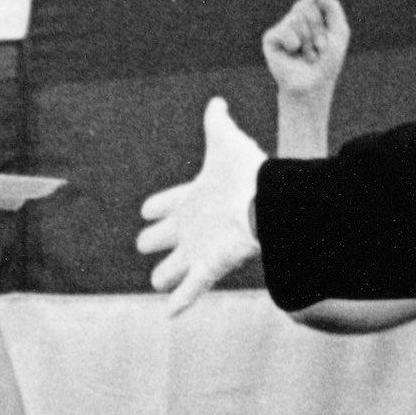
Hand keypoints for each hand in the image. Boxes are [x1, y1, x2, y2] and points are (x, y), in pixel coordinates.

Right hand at [137, 99, 267, 313]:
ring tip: (161, 281)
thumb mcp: (226, 143)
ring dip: (165, 276)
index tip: (148, 210)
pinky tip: (169, 314)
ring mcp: (197, 251)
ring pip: (169, 271)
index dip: (156, 207)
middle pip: (161, 239)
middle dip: (154, 241)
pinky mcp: (208, 269)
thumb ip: (218, 123)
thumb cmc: (246, 174)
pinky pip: (190, 291)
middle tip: (149, 241)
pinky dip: (179, 302)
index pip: (164, 205)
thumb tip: (217, 100)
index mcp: (191, 200)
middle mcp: (191, 228)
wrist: (267, 203)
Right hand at [262, 0, 349, 97]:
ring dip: (310, 39)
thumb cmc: (327, 62)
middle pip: (309, 4)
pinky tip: (294, 54)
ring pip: (298, 18)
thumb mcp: (340, 32)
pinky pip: (285, 30)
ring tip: (308, 54)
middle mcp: (299, 16)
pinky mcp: (272, 37)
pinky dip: (295, 44)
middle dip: (319, 27)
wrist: (311, 85)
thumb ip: (334, 9)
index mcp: (317, 14)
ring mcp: (284, 26)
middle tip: (319, 47)